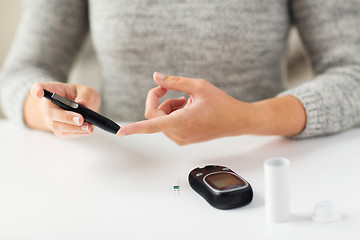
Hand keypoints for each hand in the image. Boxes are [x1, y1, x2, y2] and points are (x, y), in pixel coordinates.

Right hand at [24, 82, 100, 137]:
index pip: (39, 88)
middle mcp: (47, 105)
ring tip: (88, 126)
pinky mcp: (58, 130)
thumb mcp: (87, 91)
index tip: (38, 92)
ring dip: (74, 128)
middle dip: (65, 117)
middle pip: (49, 112)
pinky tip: (86, 130)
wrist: (82, 108)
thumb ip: (85, 96)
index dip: (36, 90)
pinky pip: (65, 133)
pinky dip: (77, 133)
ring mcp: (51, 119)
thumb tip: (81, 103)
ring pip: (57, 126)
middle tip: (80, 119)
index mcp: (52, 90)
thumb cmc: (81, 96)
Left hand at [116, 72, 252, 144]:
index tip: (120, 133)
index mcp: (182, 121)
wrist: (237, 120)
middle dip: (159, 100)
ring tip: (186, 101)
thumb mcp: (199, 86)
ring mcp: (181, 139)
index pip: (152, 125)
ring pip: (160, 121)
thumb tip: (155, 77)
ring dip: (168, 107)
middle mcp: (179, 134)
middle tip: (171, 89)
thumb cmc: (221, 103)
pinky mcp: (183, 140)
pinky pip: (167, 126)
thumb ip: (174, 82)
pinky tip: (187, 109)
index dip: (134, 128)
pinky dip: (172, 115)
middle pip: (154, 116)